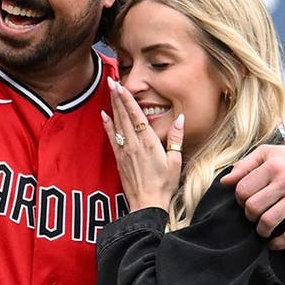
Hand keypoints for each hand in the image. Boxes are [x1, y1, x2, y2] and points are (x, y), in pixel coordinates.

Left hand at [101, 77, 183, 211]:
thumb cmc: (164, 184)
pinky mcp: (119, 159)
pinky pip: (112, 138)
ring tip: (109, 91)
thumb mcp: (175, 161)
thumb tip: (180, 118)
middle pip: (124, 115)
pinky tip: (104, 115)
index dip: (128, 99)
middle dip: (117, 97)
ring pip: (117, 123)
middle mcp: (134, 144)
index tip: (121, 85)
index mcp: (149, 142)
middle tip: (111, 80)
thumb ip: (175, 138)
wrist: (147, 204)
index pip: (136, 115)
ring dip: (113, 106)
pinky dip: (107, 125)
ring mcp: (125, 151)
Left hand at [219, 143, 284, 247]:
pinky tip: (274, 242)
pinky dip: (278, 243)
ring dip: (261, 230)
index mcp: (272, 166)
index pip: (243, 190)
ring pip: (268, 222)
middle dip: (249, 215)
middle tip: (254, 215)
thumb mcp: (269, 153)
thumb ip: (245, 165)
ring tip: (263, 228)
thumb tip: (225, 181)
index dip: (240, 200)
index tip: (246, 202)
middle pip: (253, 207)